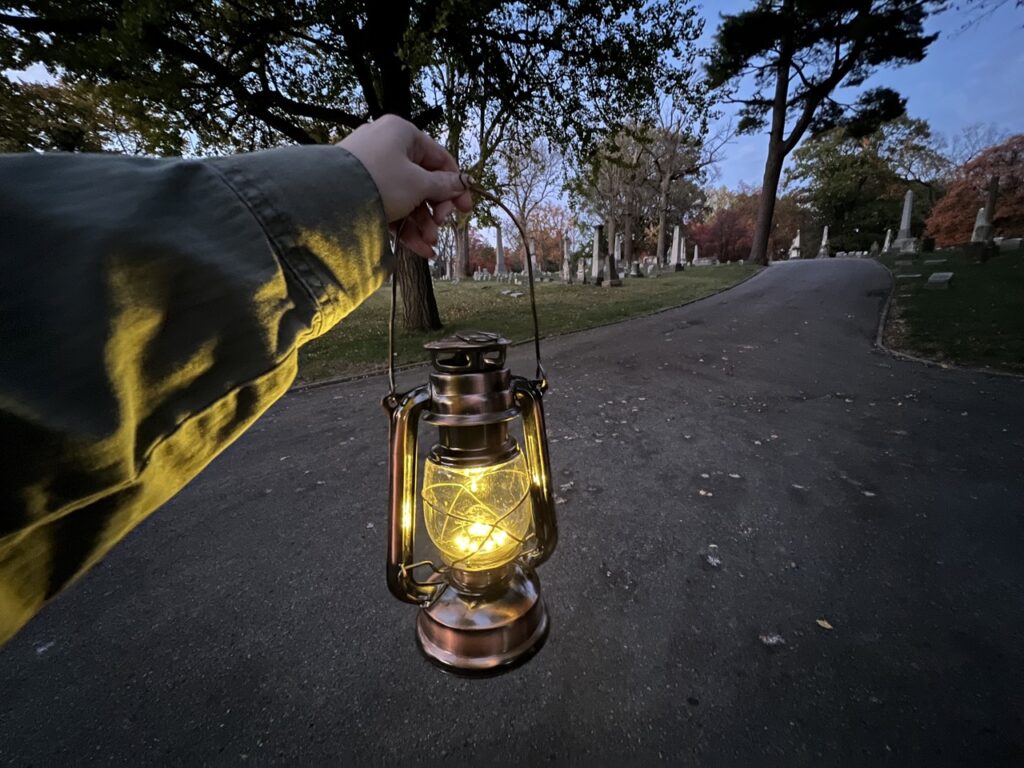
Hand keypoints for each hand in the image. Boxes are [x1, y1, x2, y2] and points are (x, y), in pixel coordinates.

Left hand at [339, 115, 472, 258]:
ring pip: (407, 198)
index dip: (456, 185)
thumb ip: (443, 186)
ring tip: (429, 244)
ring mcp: (372, 169)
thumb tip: (461, 184)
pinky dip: (404, 226)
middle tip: (439, 227)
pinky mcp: (361, 190)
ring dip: (421, 223)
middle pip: (423, 181)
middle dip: (434, 210)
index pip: (440, 159)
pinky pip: (390, 206)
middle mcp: (387, 146)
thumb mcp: (418, 184)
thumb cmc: (379, 181)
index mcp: (403, 134)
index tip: (466, 210)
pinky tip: (419, 249)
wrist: (328, 198)